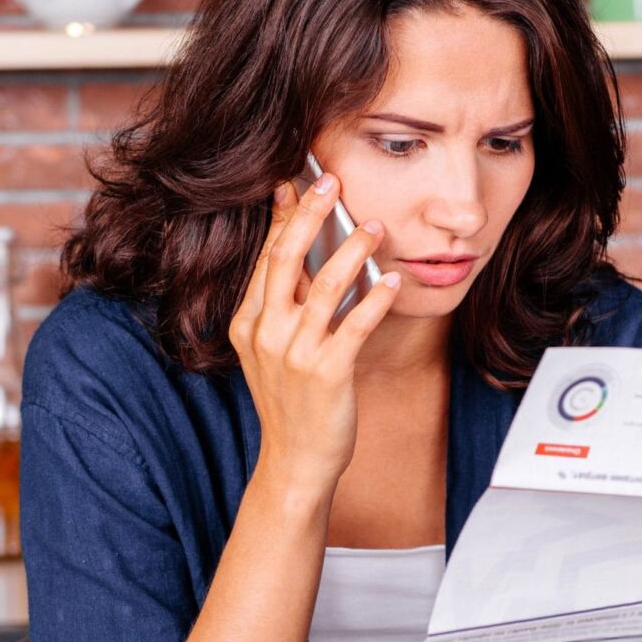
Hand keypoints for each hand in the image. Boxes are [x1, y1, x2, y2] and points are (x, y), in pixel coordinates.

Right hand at [227, 172, 401, 490]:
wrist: (295, 461)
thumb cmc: (291, 404)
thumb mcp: (272, 351)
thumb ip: (284, 307)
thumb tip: (308, 256)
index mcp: (247, 323)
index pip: (266, 257)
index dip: (283, 216)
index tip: (296, 182)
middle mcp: (266, 333)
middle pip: (286, 258)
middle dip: (310, 214)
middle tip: (332, 180)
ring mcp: (294, 353)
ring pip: (325, 286)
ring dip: (353, 250)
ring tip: (377, 226)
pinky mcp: (327, 373)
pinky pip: (355, 325)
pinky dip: (377, 299)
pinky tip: (394, 281)